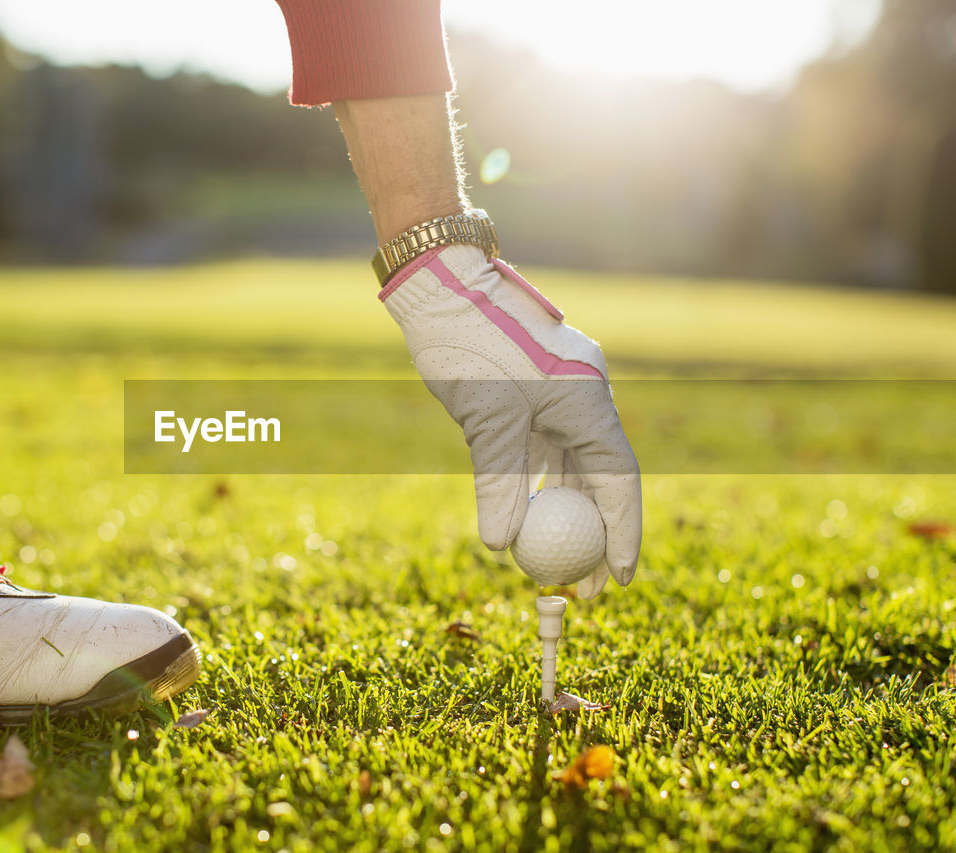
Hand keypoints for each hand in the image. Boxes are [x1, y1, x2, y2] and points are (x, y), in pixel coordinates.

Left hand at [381, 245, 640, 597]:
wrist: (444, 284)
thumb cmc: (469, 344)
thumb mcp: (484, 419)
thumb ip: (497, 482)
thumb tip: (499, 545)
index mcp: (588, 399)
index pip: (618, 478)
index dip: (622, 531)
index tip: (619, 578)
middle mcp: (583, 395)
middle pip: (601, 476)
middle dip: (597, 533)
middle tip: (588, 586)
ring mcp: (560, 391)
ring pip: (572, 463)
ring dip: (565, 512)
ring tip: (555, 563)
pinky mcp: (534, 390)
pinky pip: (546, 448)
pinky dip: (538, 484)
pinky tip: (526, 519)